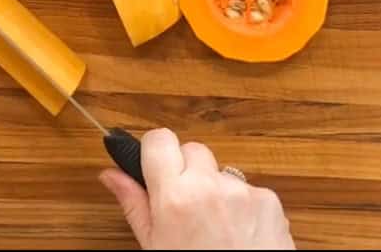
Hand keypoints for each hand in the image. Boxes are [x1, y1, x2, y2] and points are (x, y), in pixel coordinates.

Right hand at [99, 129, 293, 249]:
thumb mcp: (155, 245)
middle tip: (184, 203)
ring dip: (215, 188)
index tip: (155, 165)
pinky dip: (241, 205)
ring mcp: (243, 192)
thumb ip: (134, 204)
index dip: (155, 150)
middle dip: (186, 170)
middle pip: (192, 149)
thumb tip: (111, 175)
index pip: (159, 140)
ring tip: (214, 226)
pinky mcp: (269, 200)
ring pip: (221, 171)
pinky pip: (247, 188)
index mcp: (174, 198)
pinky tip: (237, 231)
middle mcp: (209, 187)